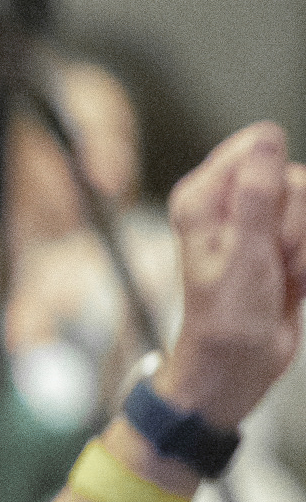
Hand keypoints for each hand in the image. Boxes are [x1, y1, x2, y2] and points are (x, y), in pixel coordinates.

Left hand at [157, 122, 305, 429]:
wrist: (238, 363)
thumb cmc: (226, 316)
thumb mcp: (243, 252)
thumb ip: (256, 194)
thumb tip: (265, 138)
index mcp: (204, 194)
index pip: (258, 146)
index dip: (278, 183)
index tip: (270, 223)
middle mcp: (230, 202)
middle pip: (295, 181)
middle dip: (296, 225)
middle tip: (274, 259)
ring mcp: (259, 223)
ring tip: (282, 275)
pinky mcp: (284, 244)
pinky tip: (295, 281)